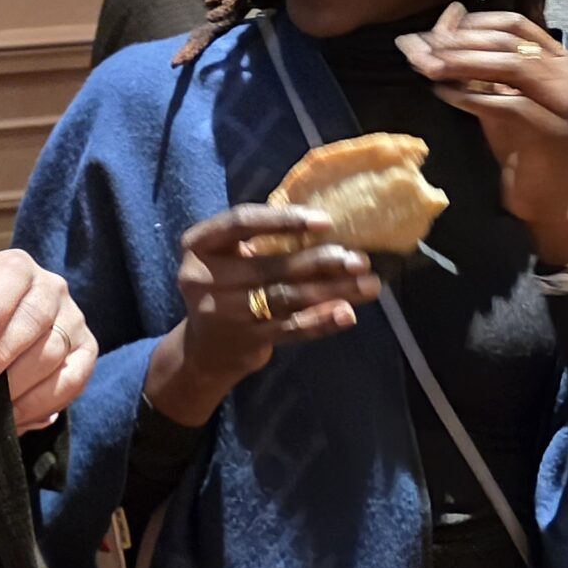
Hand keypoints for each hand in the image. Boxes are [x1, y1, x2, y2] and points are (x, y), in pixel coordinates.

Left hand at [0, 249, 94, 429]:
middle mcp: (52, 288)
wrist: (6, 330)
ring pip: (52, 354)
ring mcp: (74, 320)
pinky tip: (14, 418)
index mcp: (17, 267)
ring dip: (17, 386)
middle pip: (34, 320)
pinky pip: (71, 382)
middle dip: (0, 355)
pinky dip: (41, 404)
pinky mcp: (87, 353)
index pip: (12, 277)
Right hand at [147, 206, 378, 423]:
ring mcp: (224, 313)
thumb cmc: (227, 285)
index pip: (240, 222)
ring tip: (368, 285)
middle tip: (360, 259)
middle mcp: (204, 279)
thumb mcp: (228, 256)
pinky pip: (290, 328)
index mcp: (198, 245)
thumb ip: (262, 239)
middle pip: (271, 265)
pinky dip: (321, 321)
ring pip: (286, 297)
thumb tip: (326, 225)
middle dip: (321, 261)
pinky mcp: (246, 341)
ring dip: (332, 291)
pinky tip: (347, 313)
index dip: (282, 220)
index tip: (325, 221)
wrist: (207, 348)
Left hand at [397, 7, 567, 265]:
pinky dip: (469, 96)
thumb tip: (429, 33)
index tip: (438, 31)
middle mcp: (565, 73)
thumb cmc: (521, 144)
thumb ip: (475, 67)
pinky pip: (503, 103)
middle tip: (422, 48)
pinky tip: (443, 95)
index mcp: (557, 58)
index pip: (513, 23)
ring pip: (508, 65)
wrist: (549, 197)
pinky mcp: (550, 127)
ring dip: (462, 63)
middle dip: (459, 42)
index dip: (473, 23)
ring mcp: (562, 99)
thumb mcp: (497, 97)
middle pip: (507, 41)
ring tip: (428, 67)